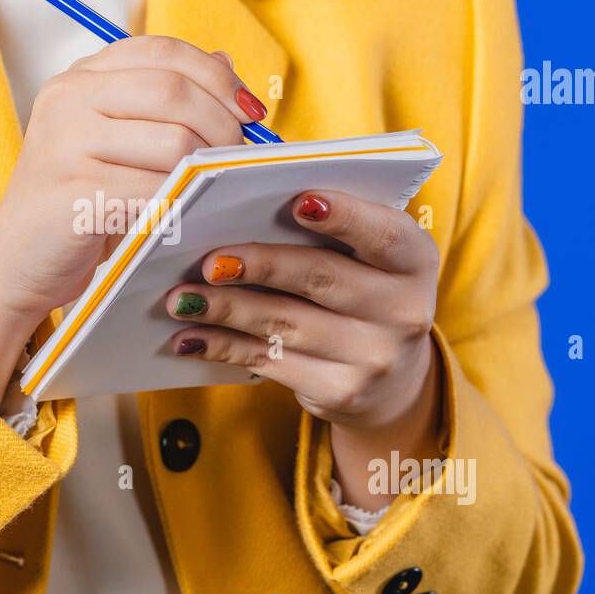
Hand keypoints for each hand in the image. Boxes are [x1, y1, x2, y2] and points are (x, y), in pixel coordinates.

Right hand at [0, 36, 264, 407]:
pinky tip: (186, 216)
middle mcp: (66, 99)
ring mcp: (63, 145)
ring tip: (212, 190)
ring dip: (206, 170)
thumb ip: (165, 102)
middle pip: (173, 92)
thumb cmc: (78, 204)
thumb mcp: (118, 142)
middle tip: (239, 159)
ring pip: (172, 143)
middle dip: (223, 125)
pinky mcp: (70, 194)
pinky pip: (153, 192)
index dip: (217, 77)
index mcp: (80, 78)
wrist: (15, 265)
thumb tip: (227, 67)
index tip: (250, 112)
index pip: (163, 52)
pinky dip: (182, 204)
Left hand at [164, 190, 441, 432]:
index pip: (383, 235)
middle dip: (260, 265)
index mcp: (415, 260)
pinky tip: (189, 336)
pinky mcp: (339, 392)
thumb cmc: (366, 293)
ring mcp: (373, 357)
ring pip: (285, 324)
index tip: (298, 200)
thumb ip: (331, 232)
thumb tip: (242, 214)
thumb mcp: (373, 260)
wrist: (394, 380)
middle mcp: (404, 310)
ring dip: (225, 309)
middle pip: (321, 278)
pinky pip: (269, 362)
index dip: (344, 216)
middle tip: (209, 261)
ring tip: (180, 298)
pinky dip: (222, 346)